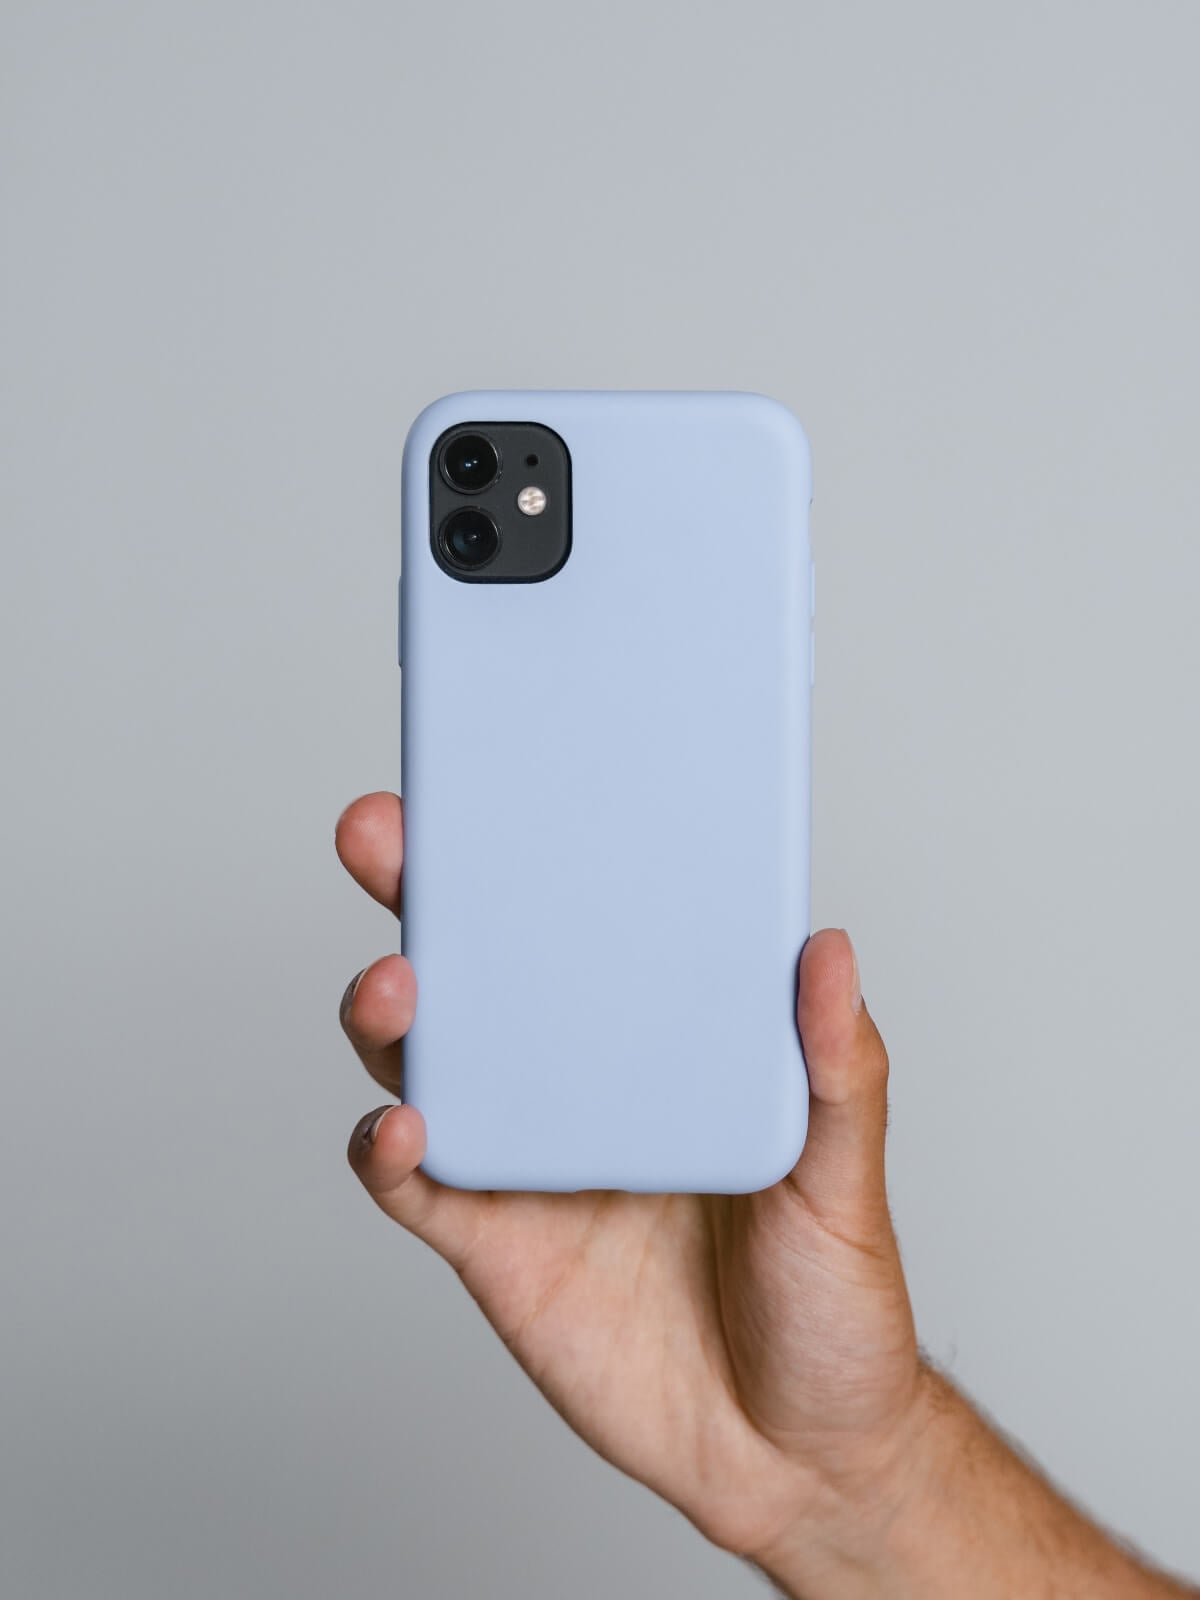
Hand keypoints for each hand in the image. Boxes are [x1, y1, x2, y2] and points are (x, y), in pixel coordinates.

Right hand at [335, 791, 923, 1569]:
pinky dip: (390, 1146)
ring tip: (402, 984)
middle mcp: (584, 1084)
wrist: (797, 1458)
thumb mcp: (848, 1177)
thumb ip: (836, 1070)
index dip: (537, 852)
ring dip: (395, 1010)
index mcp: (665, 1043)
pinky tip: (402, 1124)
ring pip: (431, 1059)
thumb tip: (828, 946)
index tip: (501, 778)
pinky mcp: (490, 1243)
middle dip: (424, 893)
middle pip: (485, 968)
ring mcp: (530, 1158)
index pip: (589, 926)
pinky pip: (417, 1182)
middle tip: (386, 835)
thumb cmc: (833, 1305)